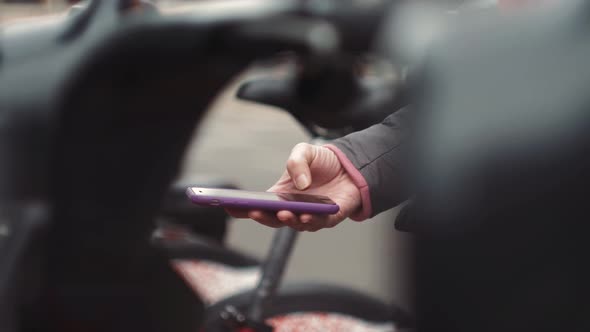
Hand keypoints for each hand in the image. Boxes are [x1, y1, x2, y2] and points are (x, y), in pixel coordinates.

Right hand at [227, 143, 361, 230]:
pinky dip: (311, 220)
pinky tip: (306, 214)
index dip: (243, 209)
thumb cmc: (322, 162)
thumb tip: (300, 184)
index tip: (229, 207)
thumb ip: (297, 162)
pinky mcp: (329, 217)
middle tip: (255, 211)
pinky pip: (318, 223)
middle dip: (263, 217)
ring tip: (284, 212)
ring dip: (288, 220)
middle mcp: (293, 208)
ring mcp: (310, 215)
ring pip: (295, 224)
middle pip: (273, 219)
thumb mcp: (304, 152)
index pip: (258, 206)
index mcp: (280, 195)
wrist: (351, 165)